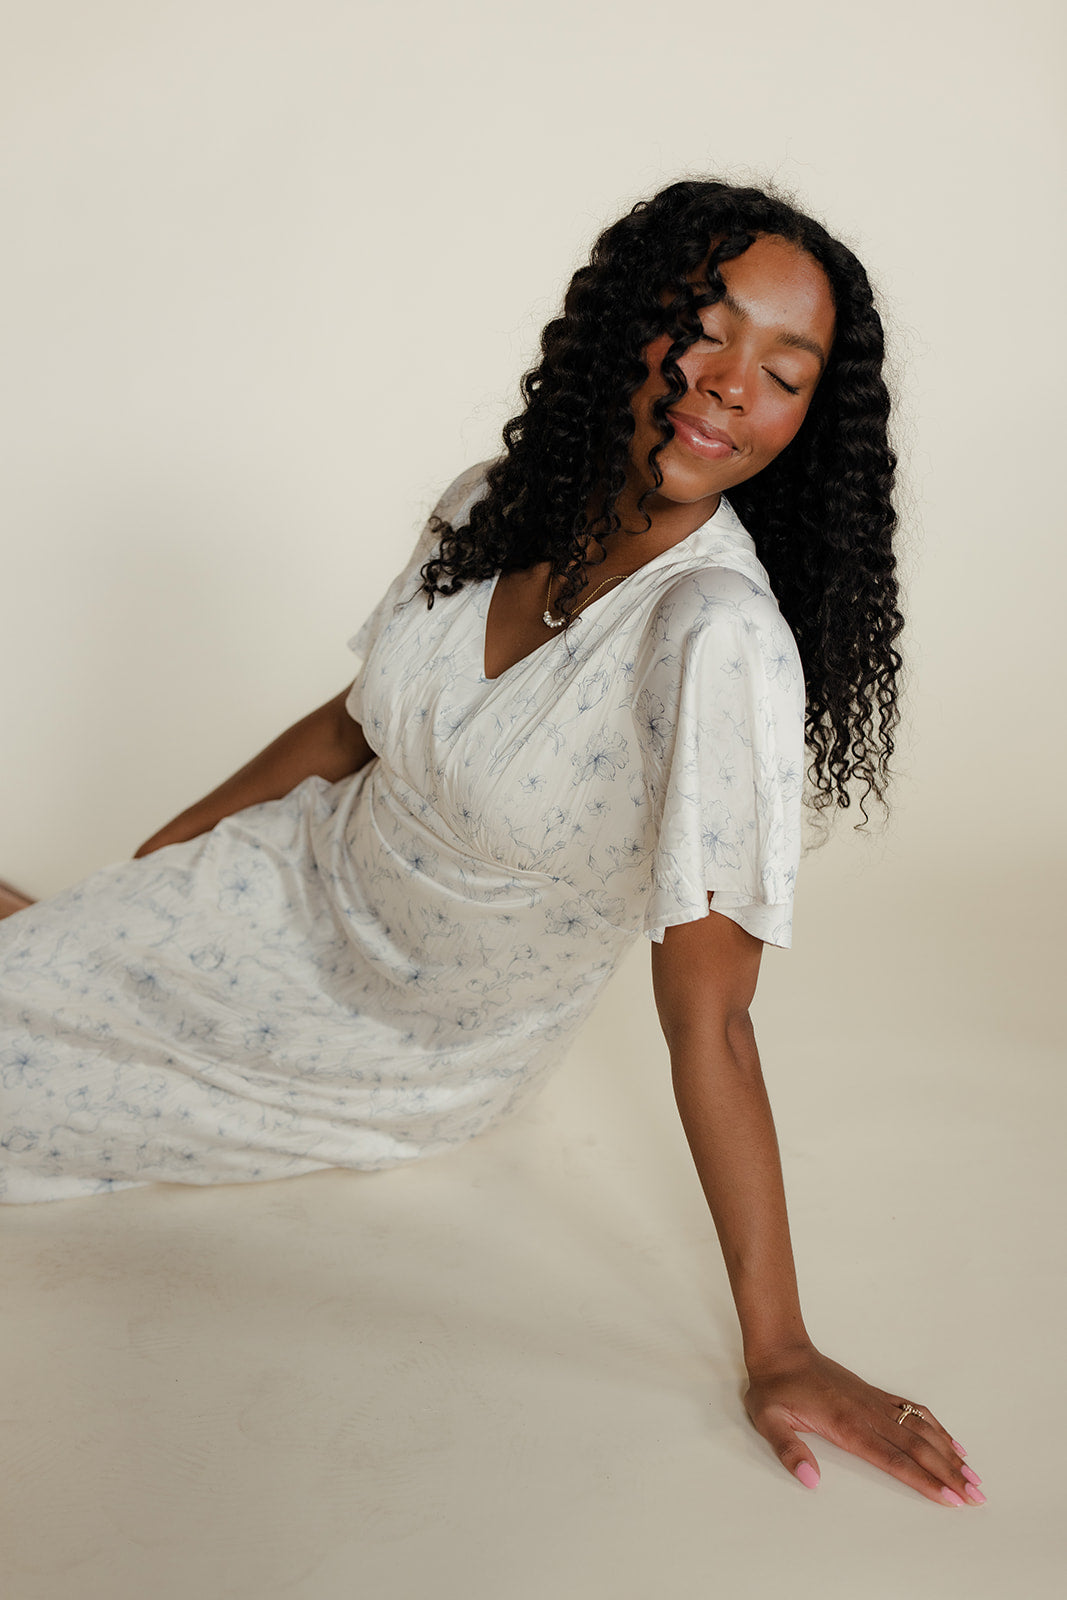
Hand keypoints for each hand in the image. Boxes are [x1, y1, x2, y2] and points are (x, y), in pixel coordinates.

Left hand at [744, 1344, 984, 1505]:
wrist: (781, 1350)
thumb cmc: (774, 1387)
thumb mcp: (768, 1419)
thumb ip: (789, 1450)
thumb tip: (810, 1479)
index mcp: (845, 1423)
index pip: (892, 1458)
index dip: (923, 1480)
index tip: (949, 1497)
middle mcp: (867, 1412)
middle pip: (917, 1447)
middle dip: (949, 1473)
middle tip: (976, 1495)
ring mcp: (874, 1401)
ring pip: (920, 1429)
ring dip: (949, 1453)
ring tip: (974, 1475)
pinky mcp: (875, 1394)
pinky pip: (912, 1410)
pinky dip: (936, 1426)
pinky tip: (951, 1442)